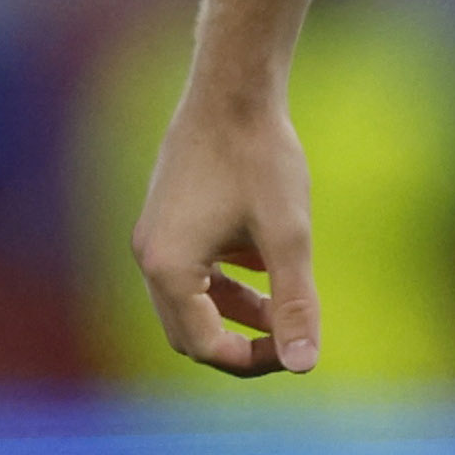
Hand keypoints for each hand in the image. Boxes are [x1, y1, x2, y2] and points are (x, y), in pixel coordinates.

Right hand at [131, 96, 320, 377]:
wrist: (234, 88)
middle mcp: (149, 258)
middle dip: (240, 342)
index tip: (299, 347)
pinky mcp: (167, 216)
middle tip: (290, 337)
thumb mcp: (289, 235)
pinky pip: (191, 269)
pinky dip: (226, 281)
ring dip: (234, 312)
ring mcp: (154, 235)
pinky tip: (267, 266)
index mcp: (168, 270)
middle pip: (190, 332)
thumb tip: (305, 366)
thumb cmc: (261, 157)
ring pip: (190, 301)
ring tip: (283, 310)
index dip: (255, 359)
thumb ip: (296, 303)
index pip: (206, 347)